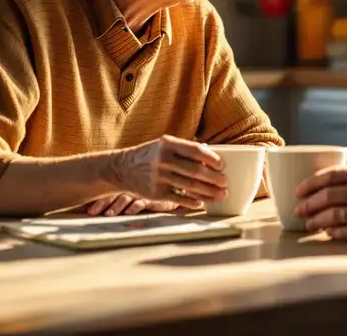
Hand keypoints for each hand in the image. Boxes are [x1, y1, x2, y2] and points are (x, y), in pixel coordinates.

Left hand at [82, 192, 179, 215]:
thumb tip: (103, 209)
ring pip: (126, 198)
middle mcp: (132, 186)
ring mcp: (142, 191)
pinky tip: (127, 213)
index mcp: (125, 184)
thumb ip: (123, 196)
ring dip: (116, 208)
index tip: (87, 210)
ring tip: (107, 216)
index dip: (98, 200)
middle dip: (102, 204)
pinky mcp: (154, 196)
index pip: (108, 191)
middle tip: (91, 213)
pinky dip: (134, 207)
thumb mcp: (137, 191)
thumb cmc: (153, 189)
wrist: (175, 186)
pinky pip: (142, 202)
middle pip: (114, 195)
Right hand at [112, 135, 227, 208]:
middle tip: (225, 183)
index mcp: (168, 144)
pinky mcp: (154, 192)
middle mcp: (163, 159)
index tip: (222, 166)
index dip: (212, 158)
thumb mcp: (163, 145)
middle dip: (214, 179)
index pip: (196, 150)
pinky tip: (201, 203)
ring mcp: (158, 177)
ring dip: (208, 192)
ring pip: (189, 186)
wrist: (121, 168)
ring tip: (220, 195)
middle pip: (195, 171)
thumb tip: (212, 158)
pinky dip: (192, 202)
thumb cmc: (150, 155)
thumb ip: (184, 150)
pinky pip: (178, 198)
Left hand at [293, 162, 346, 239]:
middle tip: (298, 210)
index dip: (309, 184)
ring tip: (308, 224)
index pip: (328, 175)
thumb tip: (329, 161)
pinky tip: (327, 232)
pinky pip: (344, 232)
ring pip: (332, 216)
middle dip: (307, 204)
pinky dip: (332, 233)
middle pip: (326, 196)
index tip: (297, 191)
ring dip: (315, 221)